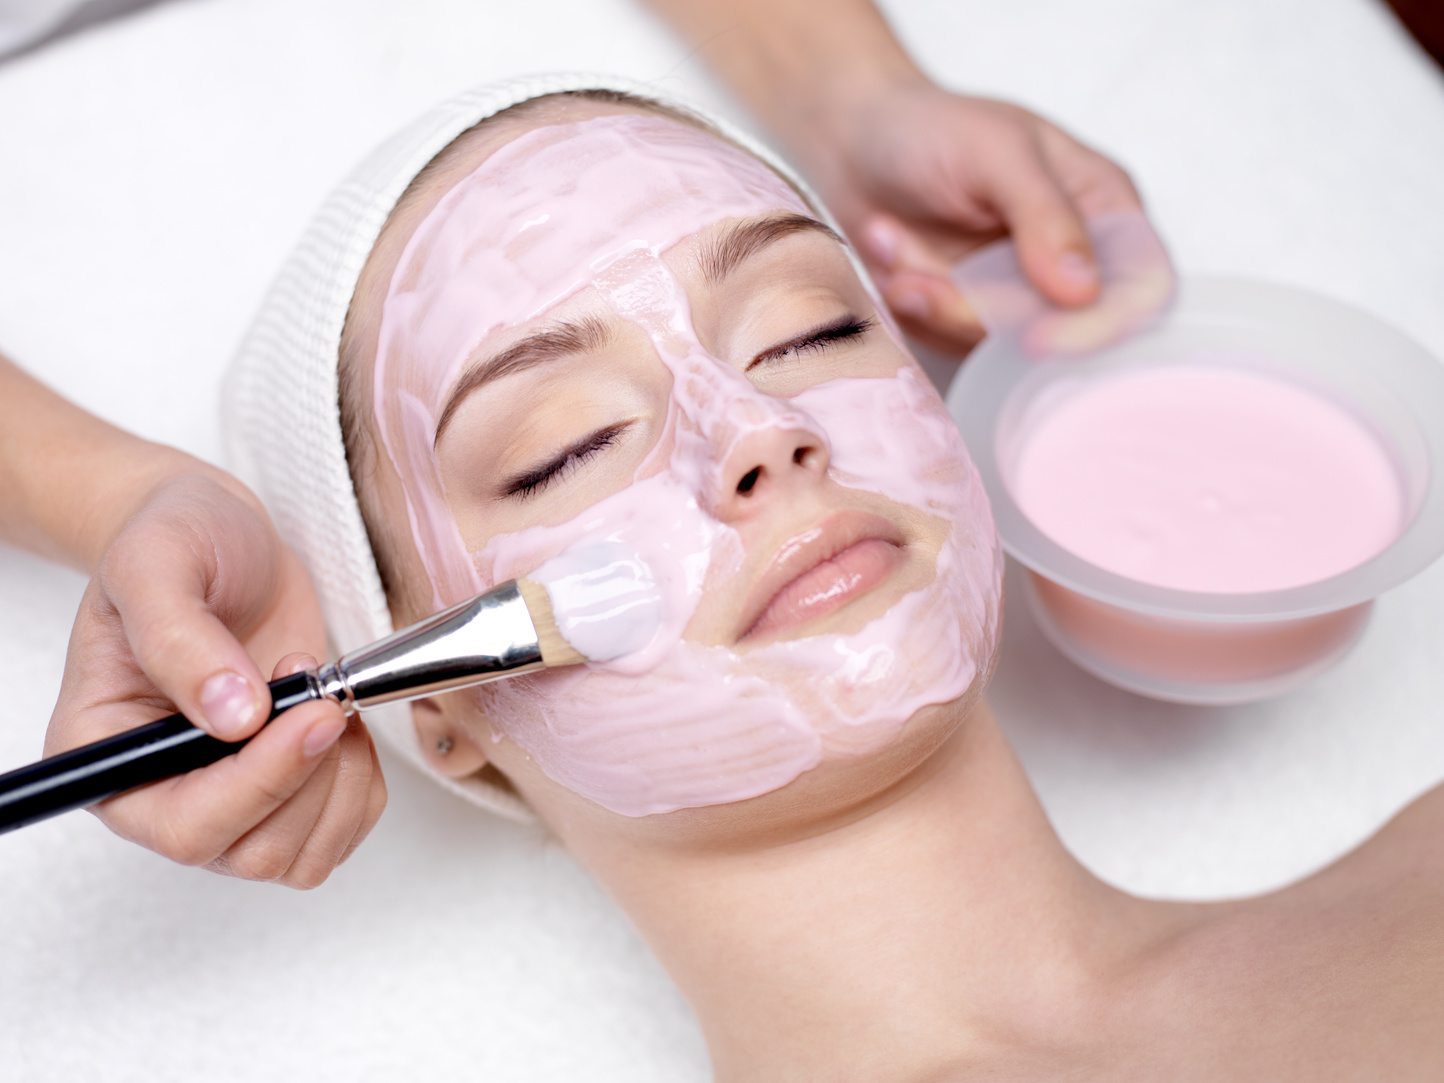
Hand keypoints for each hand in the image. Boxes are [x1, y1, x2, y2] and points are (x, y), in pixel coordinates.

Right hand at [44, 470, 385, 887]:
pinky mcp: (284, 790)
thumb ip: (180, 639)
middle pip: (252, 851)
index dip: (259, 784)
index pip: (184, 825)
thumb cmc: (175, 542)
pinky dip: (363, 784)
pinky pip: (340, 830)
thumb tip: (232, 718)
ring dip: (342, 780)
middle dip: (310, 775)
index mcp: (107, 759)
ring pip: (302, 854)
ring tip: (325, 696)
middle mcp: (161, 795)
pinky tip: (344, 720)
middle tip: (320, 692)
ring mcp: (227, 800)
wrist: (222, 535)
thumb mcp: (155, 565)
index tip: (311, 716)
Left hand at [794, 80, 1142, 354]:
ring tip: (886, 238)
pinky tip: (886, 248)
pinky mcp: (967, 318)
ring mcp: (1016, 296)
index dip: (1098, 326)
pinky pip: (947, 340)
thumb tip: (1082, 291)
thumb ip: (1044, 216)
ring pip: (993, 342)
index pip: (1139, 291)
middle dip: (974, 308)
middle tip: (912, 278)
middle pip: (1055, 330)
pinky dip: (910, 302)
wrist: (855, 141)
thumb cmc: (933, 129)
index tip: (1035, 338)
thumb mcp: (996, 152)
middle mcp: (1071, 261)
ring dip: (930, 299)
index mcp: (1105, 210)